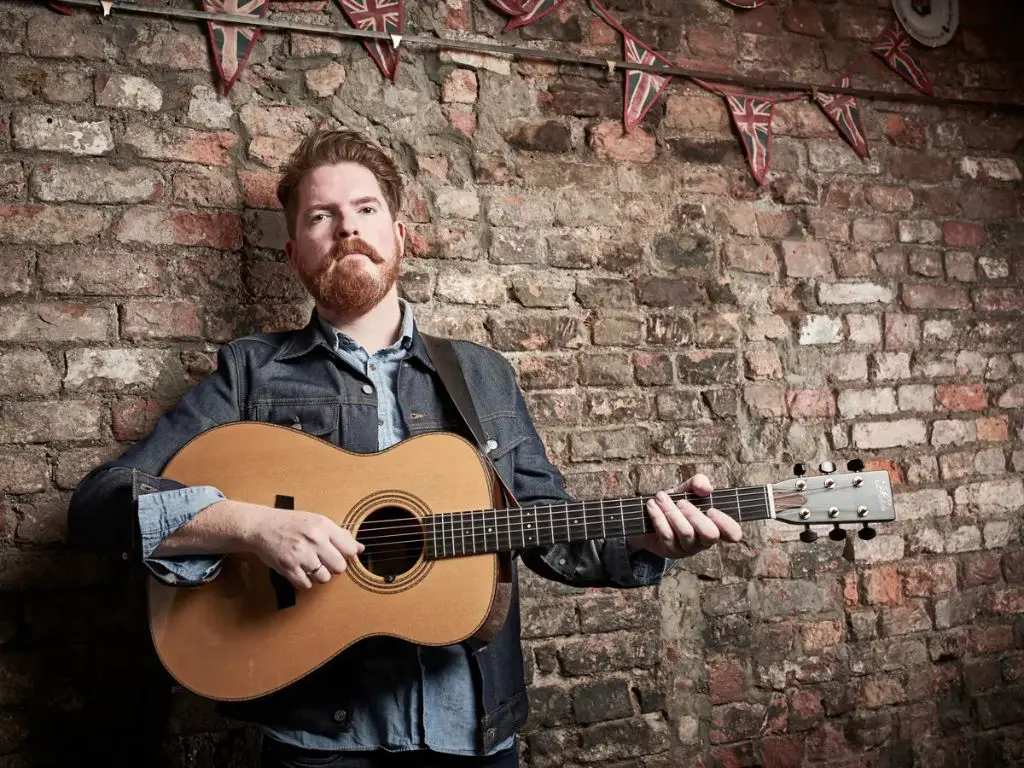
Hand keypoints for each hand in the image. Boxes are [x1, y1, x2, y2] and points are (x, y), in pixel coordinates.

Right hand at [245, 506, 363, 588]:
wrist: (261, 526)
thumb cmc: (291, 523)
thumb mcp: (317, 521)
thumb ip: (340, 534)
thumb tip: (360, 548)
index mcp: (323, 525)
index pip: (349, 549)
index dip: (348, 555)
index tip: (341, 554)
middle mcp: (314, 539)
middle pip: (339, 567)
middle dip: (334, 567)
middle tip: (325, 562)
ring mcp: (300, 554)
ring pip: (324, 578)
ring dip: (320, 576)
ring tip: (312, 566)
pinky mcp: (288, 567)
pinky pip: (306, 585)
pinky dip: (305, 582)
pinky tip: (301, 571)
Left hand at [628, 474, 741, 558]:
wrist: (648, 517)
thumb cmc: (675, 503)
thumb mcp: (687, 490)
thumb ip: (698, 483)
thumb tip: (706, 488)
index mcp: (715, 526)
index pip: (733, 534)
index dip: (726, 523)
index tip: (711, 509)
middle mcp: (704, 541)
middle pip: (710, 535)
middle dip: (696, 515)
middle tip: (681, 502)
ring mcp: (688, 548)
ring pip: (686, 533)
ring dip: (672, 512)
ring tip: (660, 497)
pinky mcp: (670, 550)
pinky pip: (667, 534)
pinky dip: (658, 516)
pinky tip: (651, 505)